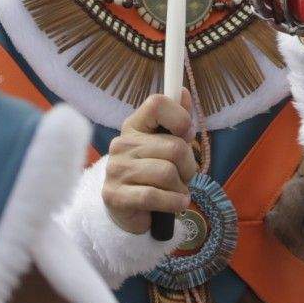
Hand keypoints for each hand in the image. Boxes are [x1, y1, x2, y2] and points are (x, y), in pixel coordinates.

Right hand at [104, 92, 195, 235]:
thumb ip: (177, 121)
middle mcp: (122, 144)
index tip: (185, 136)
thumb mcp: (166, 145)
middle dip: (189, 166)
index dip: (180, 118)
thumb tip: (183, 92)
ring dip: (181, 188)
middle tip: (184, 176)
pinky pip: (154, 196)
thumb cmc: (152, 174)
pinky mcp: (114, 195)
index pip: (157, 104)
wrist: (128, 210)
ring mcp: (115, 169)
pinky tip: (176, 203)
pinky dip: (174, 202)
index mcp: (134, 126)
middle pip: (174, 147)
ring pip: (167, 173)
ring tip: (176, 192)